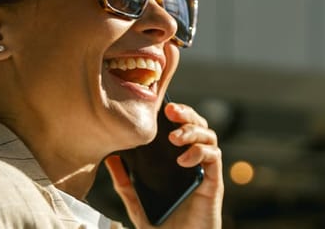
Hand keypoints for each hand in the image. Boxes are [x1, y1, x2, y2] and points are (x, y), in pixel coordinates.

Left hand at [104, 103, 223, 228]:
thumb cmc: (164, 228)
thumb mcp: (138, 206)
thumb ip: (125, 186)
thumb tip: (111, 160)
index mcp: (176, 163)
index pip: (180, 128)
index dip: (174, 114)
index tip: (159, 108)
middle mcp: (193, 162)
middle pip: (198, 125)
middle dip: (186, 113)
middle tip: (170, 112)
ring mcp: (204, 171)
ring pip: (209, 136)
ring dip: (193, 131)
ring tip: (175, 138)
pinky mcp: (213, 182)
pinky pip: (214, 157)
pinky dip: (200, 152)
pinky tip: (183, 160)